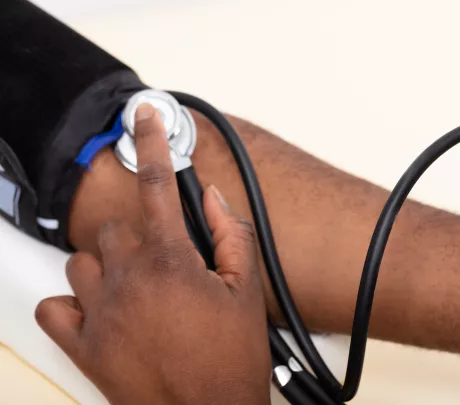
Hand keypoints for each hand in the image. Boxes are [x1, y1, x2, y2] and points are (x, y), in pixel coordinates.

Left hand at [35, 104, 270, 404]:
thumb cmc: (231, 359)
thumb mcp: (246, 290)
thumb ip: (231, 233)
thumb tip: (211, 196)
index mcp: (170, 261)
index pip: (157, 186)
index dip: (151, 143)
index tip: (143, 116)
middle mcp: (128, 280)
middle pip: (115, 228)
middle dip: (139, 237)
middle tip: (166, 264)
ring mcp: (100, 313)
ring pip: (83, 262)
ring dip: (107, 267)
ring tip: (136, 291)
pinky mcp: (83, 345)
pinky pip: (55, 306)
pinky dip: (72, 303)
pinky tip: (100, 311)